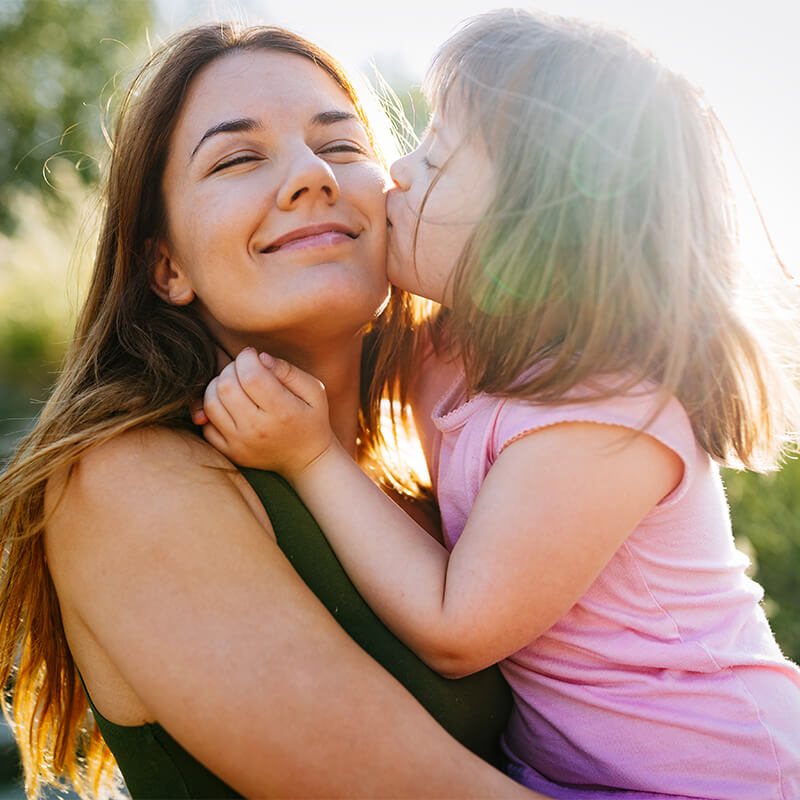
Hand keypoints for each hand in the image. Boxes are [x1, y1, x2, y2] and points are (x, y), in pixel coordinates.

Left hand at [198, 347, 336, 476]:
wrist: (307, 461)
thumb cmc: (311, 420)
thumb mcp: (314, 391)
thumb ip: (288, 370)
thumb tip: (260, 357)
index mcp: (282, 411)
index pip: (251, 376)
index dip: (247, 358)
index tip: (253, 355)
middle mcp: (257, 429)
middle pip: (226, 386)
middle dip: (231, 368)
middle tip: (245, 369)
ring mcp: (240, 443)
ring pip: (211, 403)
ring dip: (218, 386)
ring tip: (236, 385)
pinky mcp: (230, 452)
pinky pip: (206, 425)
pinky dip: (213, 410)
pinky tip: (231, 406)